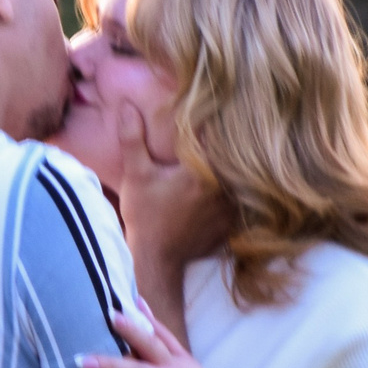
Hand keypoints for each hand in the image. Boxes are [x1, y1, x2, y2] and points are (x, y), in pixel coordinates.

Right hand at [113, 103, 227, 271]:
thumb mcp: (136, 175)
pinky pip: (240, 200)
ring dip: (232, 168)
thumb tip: (127, 106)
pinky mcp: (233, 222)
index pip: (219, 136)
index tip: (211, 109)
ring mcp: (232, 207)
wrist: (156, 260)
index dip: (215, 121)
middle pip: (233, 156)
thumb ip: (133, 139)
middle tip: (219, 133)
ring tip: (227, 160)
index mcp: (203, 170)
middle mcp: (224, 187)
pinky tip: (219, 190)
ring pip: (239, 177)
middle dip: (225, 143)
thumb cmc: (145, 217)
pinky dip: (232, 192)